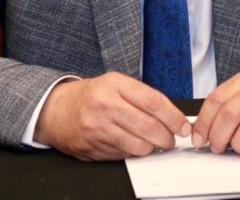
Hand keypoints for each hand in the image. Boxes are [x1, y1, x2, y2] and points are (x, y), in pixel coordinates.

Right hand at [34, 72, 191, 160]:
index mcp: (114, 84)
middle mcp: (105, 105)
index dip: (173, 117)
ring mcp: (98, 128)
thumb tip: (171, 116)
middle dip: (167, 137)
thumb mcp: (115, 84)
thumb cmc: (91, 96)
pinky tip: (132, 144)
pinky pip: (124, 155)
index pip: (153, 101)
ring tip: (154, 143)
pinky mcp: (93, 148)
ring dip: (153, 148)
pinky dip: (134, 152)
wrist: (55, 110)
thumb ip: (141, 97)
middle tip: (171, 139)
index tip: (183, 126)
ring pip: (139, 145)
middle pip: (149, 127)